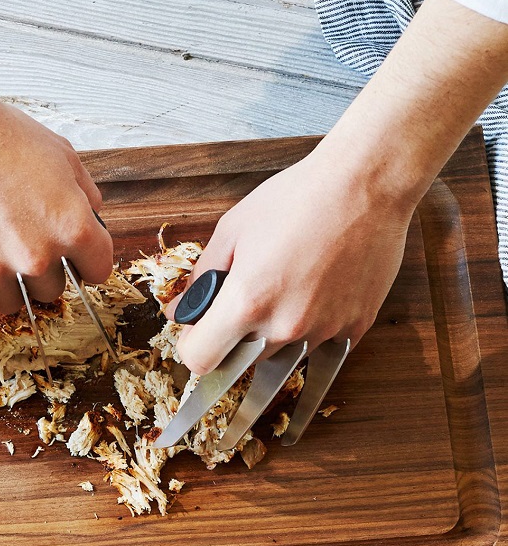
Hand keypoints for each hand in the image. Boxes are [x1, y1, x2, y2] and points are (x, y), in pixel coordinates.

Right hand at [0, 96, 111, 320]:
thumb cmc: (2, 134)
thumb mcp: (63, 155)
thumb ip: (87, 192)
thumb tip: (94, 214)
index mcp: (73, 229)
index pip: (98, 271)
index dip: (87, 262)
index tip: (75, 259)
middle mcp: (37, 257)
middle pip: (51, 291)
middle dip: (41, 273)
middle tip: (21, 247)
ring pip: (9, 305)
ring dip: (2, 287)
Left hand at [166, 147, 413, 373]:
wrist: (364, 185)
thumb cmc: (295, 199)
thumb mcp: (232, 230)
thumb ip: (201, 278)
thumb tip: (180, 310)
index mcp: (246, 303)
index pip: (200, 359)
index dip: (192, 345)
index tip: (197, 331)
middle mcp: (284, 327)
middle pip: (239, 361)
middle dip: (232, 338)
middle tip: (243, 300)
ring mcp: (322, 332)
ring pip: (280, 358)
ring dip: (270, 337)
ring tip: (284, 290)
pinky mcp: (354, 328)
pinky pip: (319, 350)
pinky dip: (309, 333)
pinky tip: (313, 299)